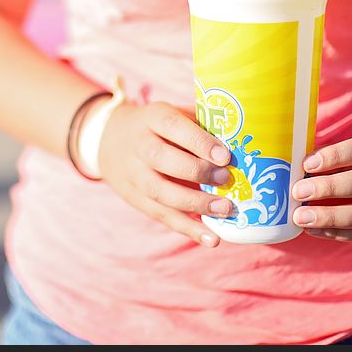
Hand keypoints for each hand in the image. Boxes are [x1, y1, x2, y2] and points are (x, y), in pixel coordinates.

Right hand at [98, 101, 233, 246]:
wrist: (109, 139)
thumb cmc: (158, 126)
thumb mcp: (173, 113)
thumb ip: (201, 124)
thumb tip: (242, 139)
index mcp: (152, 118)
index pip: (172, 126)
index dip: (198, 141)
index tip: (225, 156)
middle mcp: (138, 145)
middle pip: (161, 159)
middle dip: (196, 171)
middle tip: (226, 178)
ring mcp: (134, 174)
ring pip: (159, 192)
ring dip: (194, 204)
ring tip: (225, 210)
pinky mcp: (135, 198)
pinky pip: (161, 215)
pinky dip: (187, 228)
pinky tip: (211, 238)